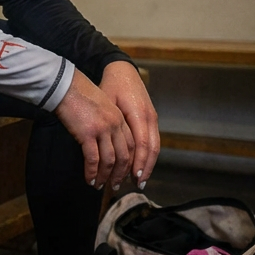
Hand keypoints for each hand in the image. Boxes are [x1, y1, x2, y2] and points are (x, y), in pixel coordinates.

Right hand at [55, 69, 132, 188]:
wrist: (65, 85)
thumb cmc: (78, 94)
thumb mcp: (100, 106)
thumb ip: (106, 122)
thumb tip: (104, 141)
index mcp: (119, 117)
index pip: (131, 145)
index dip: (129, 162)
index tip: (125, 173)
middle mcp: (115, 124)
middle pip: (124, 156)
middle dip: (120, 174)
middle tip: (115, 186)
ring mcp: (102, 129)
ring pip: (110, 160)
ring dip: (105, 176)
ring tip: (99, 185)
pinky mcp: (88, 133)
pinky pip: (93, 159)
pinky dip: (92, 172)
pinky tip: (88, 179)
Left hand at [99, 61, 159, 189]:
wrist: (123, 70)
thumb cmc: (111, 85)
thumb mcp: (106, 100)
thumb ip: (107, 122)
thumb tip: (100, 144)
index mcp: (138, 113)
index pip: (141, 144)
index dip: (139, 162)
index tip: (133, 177)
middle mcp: (149, 117)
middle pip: (151, 149)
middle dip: (145, 167)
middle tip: (136, 184)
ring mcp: (152, 118)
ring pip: (154, 146)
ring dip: (148, 164)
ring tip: (139, 179)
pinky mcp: (151, 119)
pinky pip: (153, 140)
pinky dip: (148, 155)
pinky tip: (140, 165)